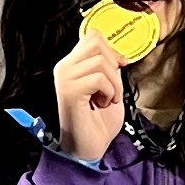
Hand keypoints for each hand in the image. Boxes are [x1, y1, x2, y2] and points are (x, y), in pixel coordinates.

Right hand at [51, 31, 125, 163]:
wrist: (88, 148)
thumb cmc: (98, 121)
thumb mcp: (109, 86)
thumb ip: (109, 68)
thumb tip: (120, 55)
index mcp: (72, 64)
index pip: (92, 36)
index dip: (111, 50)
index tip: (119, 68)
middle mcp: (64, 67)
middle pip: (96, 42)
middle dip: (113, 64)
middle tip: (112, 86)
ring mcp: (65, 78)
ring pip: (100, 61)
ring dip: (114, 82)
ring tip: (108, 98)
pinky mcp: (69, 91)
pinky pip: (99, 78)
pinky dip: (110, 91)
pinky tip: (103, 103)